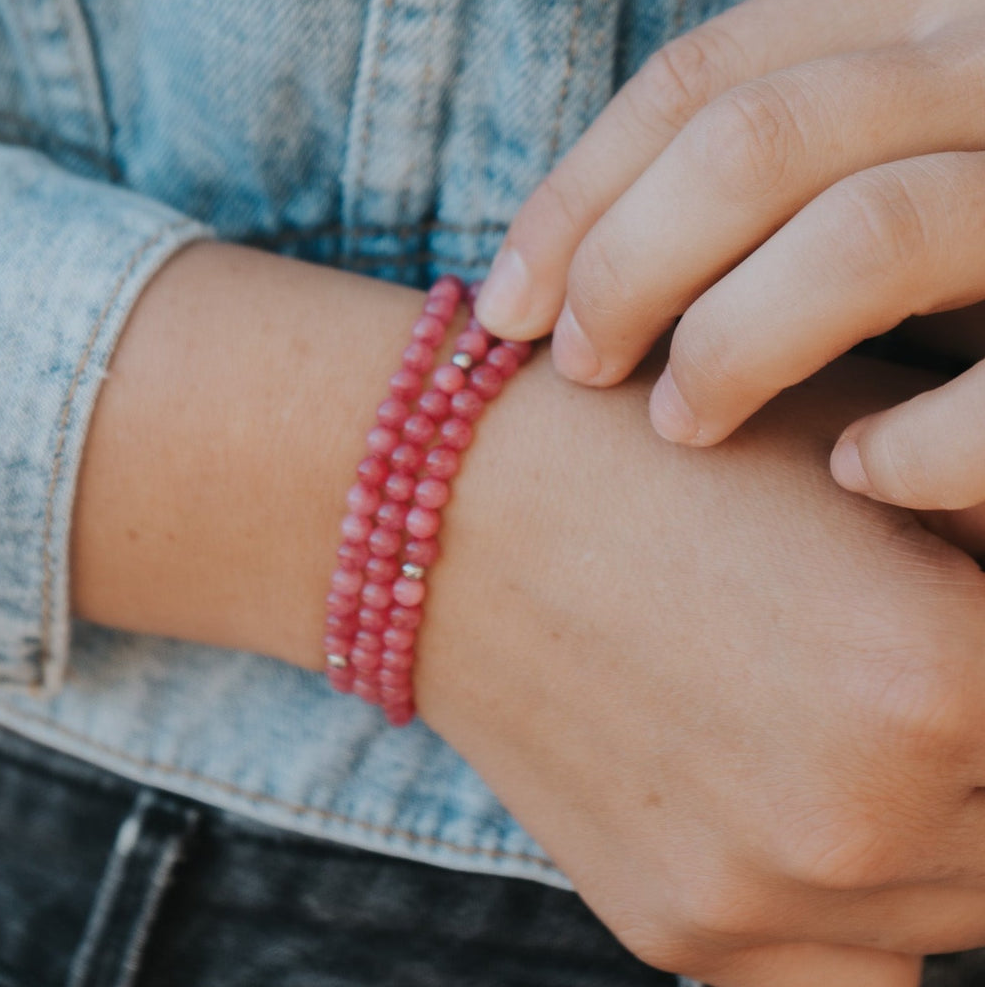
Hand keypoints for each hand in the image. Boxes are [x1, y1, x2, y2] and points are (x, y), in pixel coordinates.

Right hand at [416, 350, 984, 986]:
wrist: (459, 515)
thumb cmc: (651, 456)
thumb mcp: (851, 455)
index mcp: (938, 676)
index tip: (953, 633)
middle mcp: (861, 819)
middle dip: (983, 748)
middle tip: (899, 676)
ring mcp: (762, 895)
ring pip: (949, 910)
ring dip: (938, 836)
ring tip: (852, 736)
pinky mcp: (678, 928)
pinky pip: (840, 968)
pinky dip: (854, 915)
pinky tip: (802, 822)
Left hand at [473, 0, 984, 512]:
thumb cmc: (984, 238)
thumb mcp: (889, 139)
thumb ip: (783, 162)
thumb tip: (586, 262)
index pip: (693, 85)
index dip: (572, 202)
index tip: (501, 310)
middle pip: (749, 144)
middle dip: (627, 269)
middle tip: (580, 370)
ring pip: (865, 234)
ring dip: (738, 345)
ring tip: (680, 425)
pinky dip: (919, 441)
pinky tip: (855, 474)